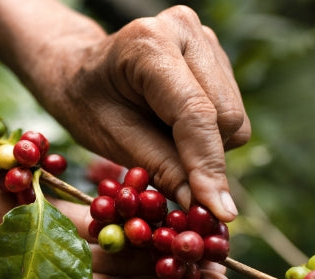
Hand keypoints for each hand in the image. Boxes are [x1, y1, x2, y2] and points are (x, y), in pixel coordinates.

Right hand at [0, 157, 229, 278]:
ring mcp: (36, 236)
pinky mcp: (27, 198)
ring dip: (155, 229)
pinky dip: (116, 193)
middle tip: (224, 263)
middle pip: (121, 274)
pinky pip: (80, 196)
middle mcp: (41, 277)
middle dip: (172, 268)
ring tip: (203, 223)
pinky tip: (154, 188)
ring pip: (108, 234)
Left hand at [37, 6, 249, 221]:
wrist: (79, 71)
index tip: (218, 212)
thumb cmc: (86, 103)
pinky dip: (208, 133)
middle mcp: (186, 30)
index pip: (195, 112)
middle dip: (205, 157)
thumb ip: (161, 168)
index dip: (208, 165)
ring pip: (235, 119)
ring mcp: (205, 40)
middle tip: (171, 174)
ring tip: (162, 137)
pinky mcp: (217, 56)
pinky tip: (172, 124)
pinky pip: (232, 112)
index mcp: (150, 44)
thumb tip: (206, 208)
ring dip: (207, 146)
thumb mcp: (110, 139)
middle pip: (225, 117)